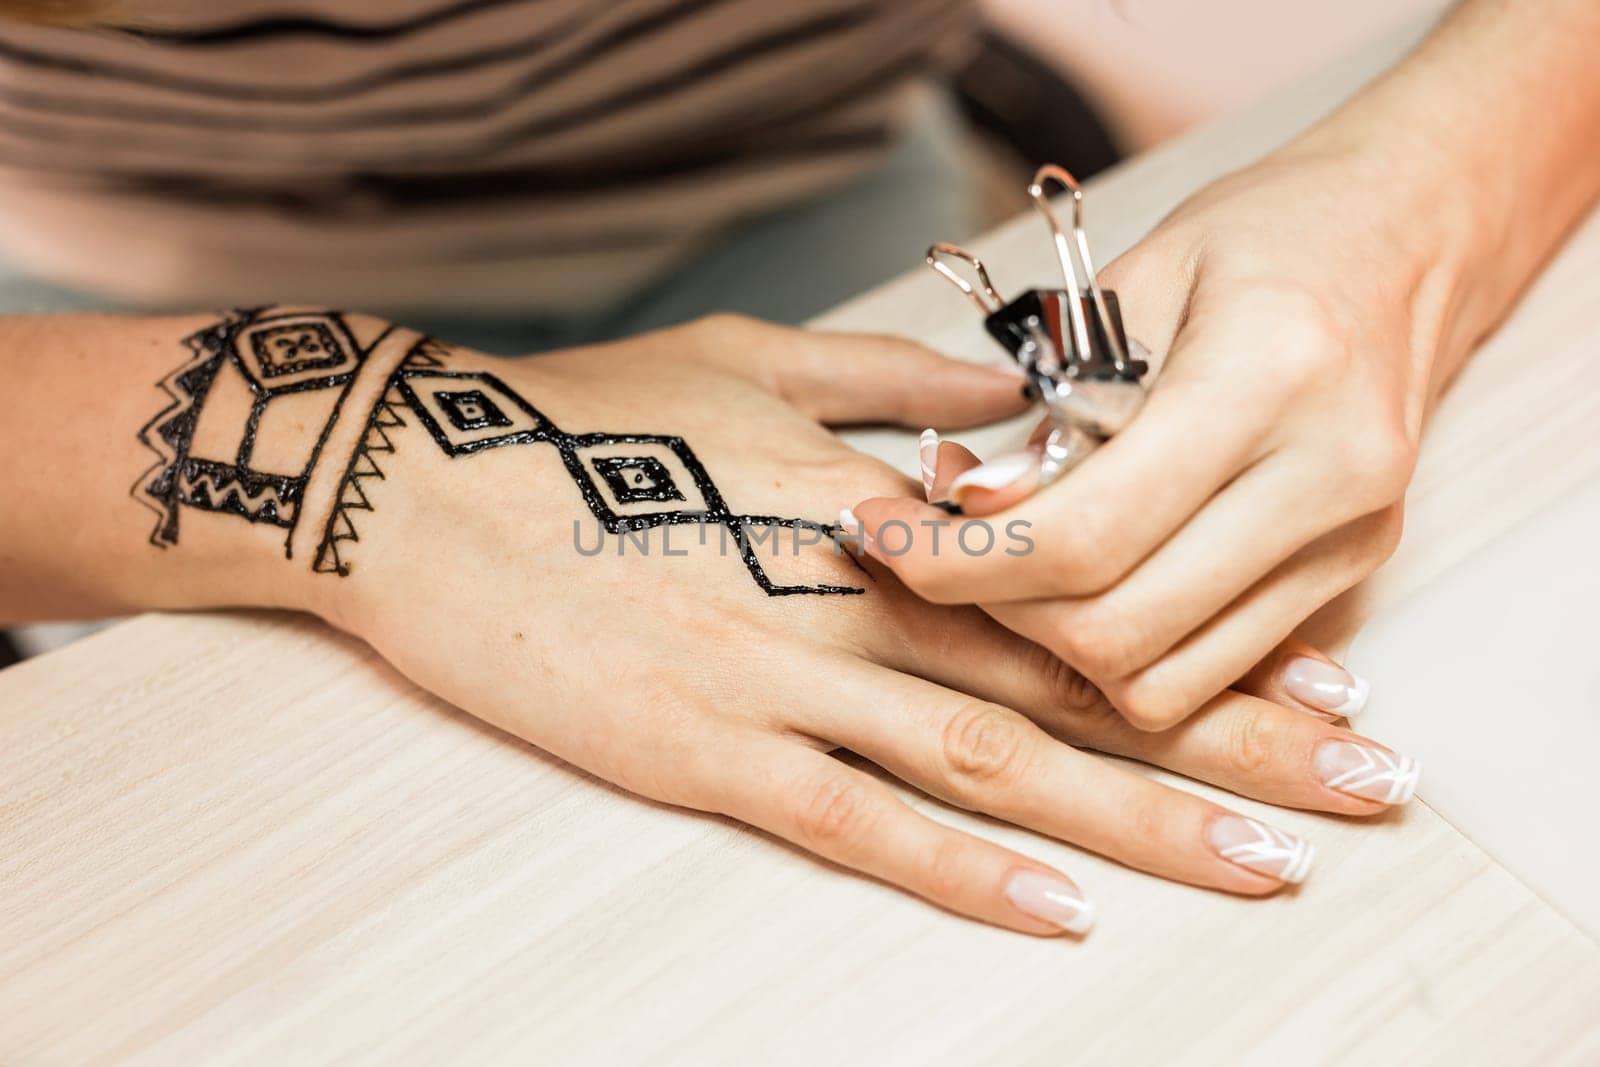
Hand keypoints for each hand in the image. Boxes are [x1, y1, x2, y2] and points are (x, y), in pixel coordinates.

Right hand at [316, 315, 1420, 935]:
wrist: (417, 479)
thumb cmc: (585, 416)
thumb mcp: (749, 360)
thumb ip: (891, 382)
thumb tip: (1004, 396)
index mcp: (876, 513)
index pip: (1078, 587)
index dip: (1205, 637)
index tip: (1319, 679)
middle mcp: (856, 603)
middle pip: (1074, 685)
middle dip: (1233, 743)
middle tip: (1359, 794)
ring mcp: (781, 683)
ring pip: (993, 762)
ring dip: (1142, 818)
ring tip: (1266, 866)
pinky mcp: (700, 750)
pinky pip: (853, 823)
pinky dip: (961, 870)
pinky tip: (1059, 909)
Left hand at [849, 143, 1460, 728]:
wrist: (1410, 233)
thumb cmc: (1268, 234)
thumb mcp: (1137, 276)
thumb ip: (1055, 403)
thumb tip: (967, 508)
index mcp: (1269, 375)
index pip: (1085, 535)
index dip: (961, 559)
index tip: (884, 534)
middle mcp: (1327, 477)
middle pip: (1118, 631)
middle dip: (996, 608)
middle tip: (933, 551)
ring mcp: (1351, 540)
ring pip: (1163, 682)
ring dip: (1057, 645)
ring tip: (1009, 566)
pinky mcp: (1352, 574)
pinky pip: (1210, 670)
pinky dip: (1126, 649)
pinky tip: (1085, 582)